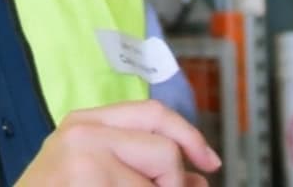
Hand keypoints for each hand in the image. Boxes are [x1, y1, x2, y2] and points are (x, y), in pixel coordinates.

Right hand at [15, 99, 221, 185]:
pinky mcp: (88, 181)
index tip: (209, 163)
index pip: (153, 113)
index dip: (189, 137)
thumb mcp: (94, 173)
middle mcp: (82, 133)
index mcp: (83, 122)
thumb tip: (199, 180)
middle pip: (164, 150)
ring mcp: (84, 160)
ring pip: (159, 183)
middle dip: (172, 183)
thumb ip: (143, 170)